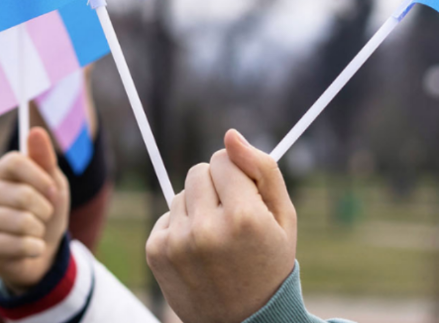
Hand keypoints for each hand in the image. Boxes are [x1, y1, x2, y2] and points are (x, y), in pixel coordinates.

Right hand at [0, 127, 68, 291]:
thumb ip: (45, 158)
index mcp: (0, 170)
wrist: (40, 249)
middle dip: (46, 210)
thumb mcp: (52, 184)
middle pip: (23, 194)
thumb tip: (36, 131)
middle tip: (45, 216)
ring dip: (40, 231)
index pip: (15, 161)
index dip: (40, 177)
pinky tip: (31, 248)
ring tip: (36, 232)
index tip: (52, 190)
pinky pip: (18, 245)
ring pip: (23, 222)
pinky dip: (34, 248)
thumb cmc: (44, 210)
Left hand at [145, 130, 297, 322]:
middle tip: (232, 220)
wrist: (245, 322)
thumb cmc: (269, 263)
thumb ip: (262, 170)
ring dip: (197, 208)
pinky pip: (166, 215)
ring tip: (216, 240)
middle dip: (215, 187)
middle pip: (198, 171)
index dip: (237, 174)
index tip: (246, 196)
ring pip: (180, 193)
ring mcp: (177, 241)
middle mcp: (206, 228)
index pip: (223, 158)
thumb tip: (229, 135)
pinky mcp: (155, 251)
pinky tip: (198, 252)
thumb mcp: (283, 218)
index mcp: (243, 217)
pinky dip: (180, 227)